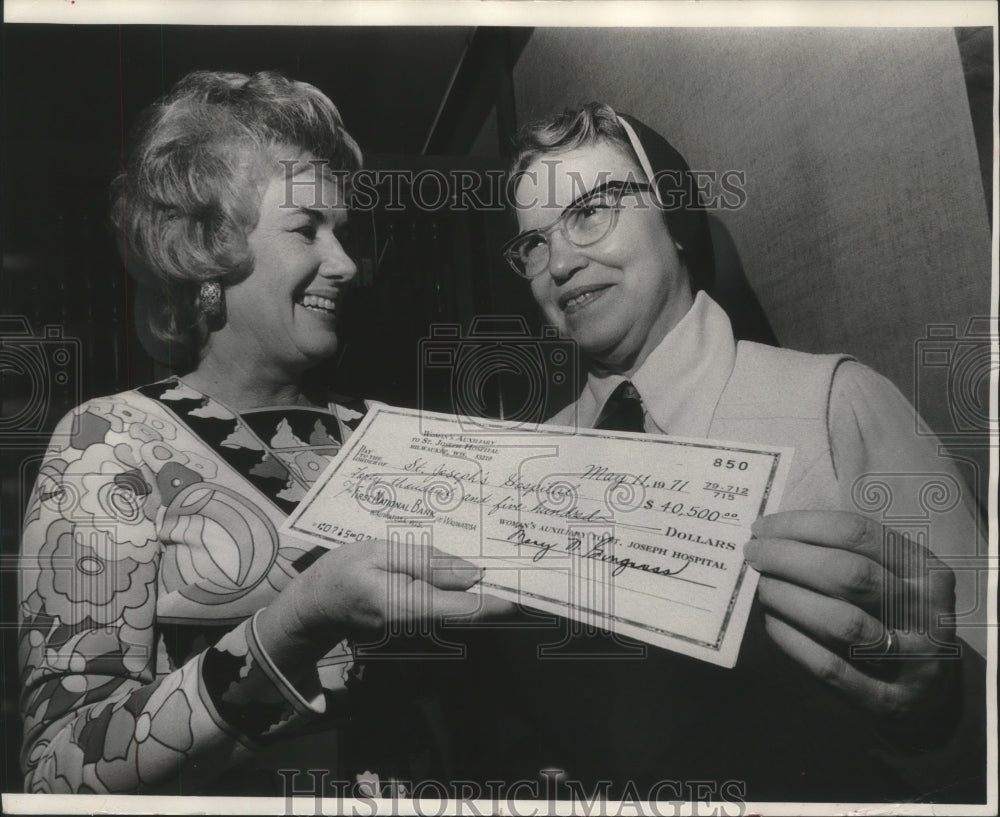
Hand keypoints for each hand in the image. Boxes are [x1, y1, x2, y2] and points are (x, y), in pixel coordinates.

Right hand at [260, 539, 513, 658]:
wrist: (316, 605)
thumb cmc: (345, 571)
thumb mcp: (382, 553)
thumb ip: (427, 563)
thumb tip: (472, 573)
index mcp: (410, 605)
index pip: (467, 609)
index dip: (500, 599)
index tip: (526, 586)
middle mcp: (419, 625)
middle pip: (468, 611)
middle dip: (493, 588)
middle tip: (520, 563)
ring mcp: (417, 630)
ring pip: (458, 610)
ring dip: (476, 588)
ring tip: (497, 560)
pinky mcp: (415, 627)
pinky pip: (444, 609)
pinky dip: (456, 592)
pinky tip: (462, 571)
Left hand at [744, 510, 958, 726]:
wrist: (929, 694)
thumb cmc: (894, 618)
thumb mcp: (892, 578)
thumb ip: (846, 555)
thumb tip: (774, 535)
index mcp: (926, 570)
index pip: (858, 533)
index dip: (801, 526)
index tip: (762, 527)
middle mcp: (926, 612)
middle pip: (849, 574)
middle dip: (789, 559)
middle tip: (753, 555)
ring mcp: (912, 660)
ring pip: (842, 622)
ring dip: (789, 599)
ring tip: (761, 587)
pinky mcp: (887, 700)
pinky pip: (830, 666)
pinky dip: (793, 640)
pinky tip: (771, 622)